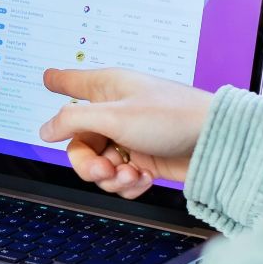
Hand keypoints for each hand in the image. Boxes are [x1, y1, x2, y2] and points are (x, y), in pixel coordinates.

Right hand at [37, 67, 214, 197]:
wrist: (217, 143)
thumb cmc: (173, 117)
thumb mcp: (114, 117)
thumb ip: (73, 121)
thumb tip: (45, 130)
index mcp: (106, 89)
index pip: (73, 82)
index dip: (58, 82)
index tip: (47, 79)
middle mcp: (115, 112)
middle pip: (79, 142)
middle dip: (88, 163)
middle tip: (104, 170)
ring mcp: (128, 137)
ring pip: (99, 165)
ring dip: (112, 178)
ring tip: (133, 175)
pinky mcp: (143, 159)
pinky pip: (120, 177)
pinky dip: (129, 184)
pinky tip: (144, 179)